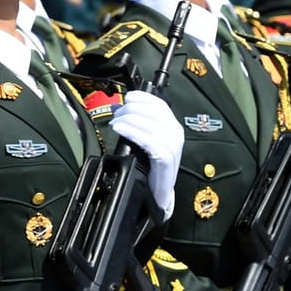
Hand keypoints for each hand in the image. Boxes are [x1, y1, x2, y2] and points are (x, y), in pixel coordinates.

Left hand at [109, 91, 183, 218]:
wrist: (157, 193)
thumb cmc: (150, 167)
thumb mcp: (143, 141)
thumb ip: (135, 124)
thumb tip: (117, 108)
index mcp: (172, 127)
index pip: (159, 104)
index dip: (142, 98)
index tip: (127, 97)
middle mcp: (175, 134)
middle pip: (154, 113)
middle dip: (132, 109)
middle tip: (116, 114)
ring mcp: (173, 147)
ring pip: (152, 125)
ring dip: (130, 120)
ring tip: (115, 122)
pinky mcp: (166, 159)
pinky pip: (150, 141)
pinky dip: (133, 132)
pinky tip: (120, 129)